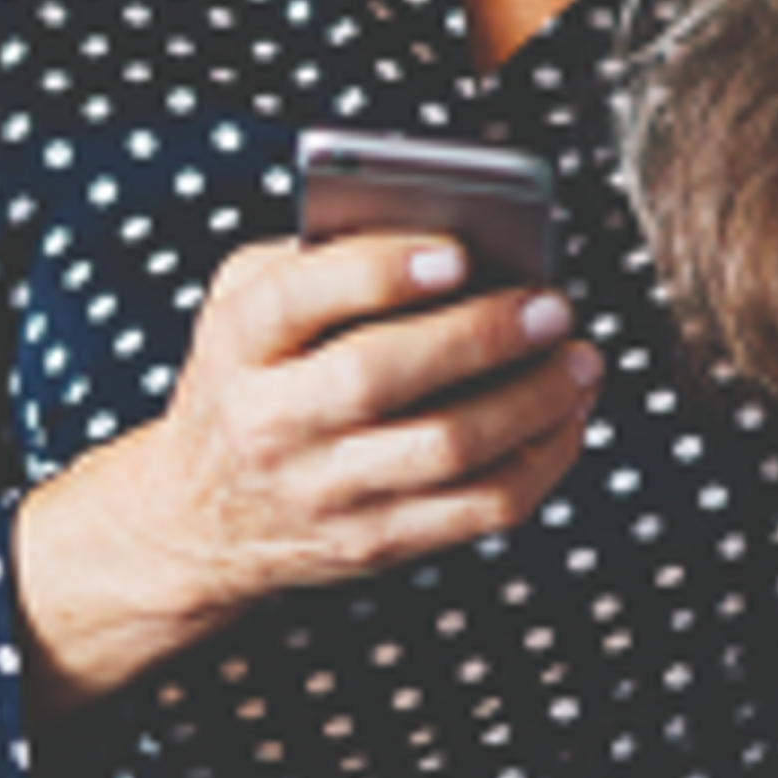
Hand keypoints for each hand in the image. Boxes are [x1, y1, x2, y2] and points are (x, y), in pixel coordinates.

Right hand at [15, 230, 599, 704]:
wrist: (199, 518)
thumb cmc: (247, 380)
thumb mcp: (245, 304)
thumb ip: (321, 260)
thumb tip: (448, 236)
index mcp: (238, 343)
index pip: (298, 299)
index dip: (380, 273)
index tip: (457, 251)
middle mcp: (271, 421)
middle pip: (379, 376)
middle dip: (479, 335)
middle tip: (550, 306)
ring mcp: (324, 491)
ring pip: (447, 448)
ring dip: (532, 400)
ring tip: (578, 359)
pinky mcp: (376, 541)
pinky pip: (480, 507)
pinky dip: (541, 459)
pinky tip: (565, 417)